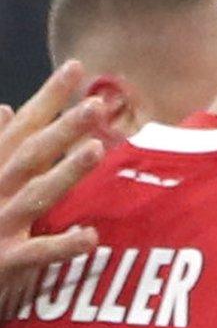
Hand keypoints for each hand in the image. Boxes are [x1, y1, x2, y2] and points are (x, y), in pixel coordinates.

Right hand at [0, 62, 117, 292]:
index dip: (50, 97)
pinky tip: (91, 237)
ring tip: (96, 149)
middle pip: (32, 153)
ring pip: (36, 195)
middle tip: (97, 104)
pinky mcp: (3, 261)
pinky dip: (62, 245)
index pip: (25, 126)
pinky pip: (36, 253)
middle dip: (62, 128)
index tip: (77, 66)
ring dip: (65, 173)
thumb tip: (7, 110)